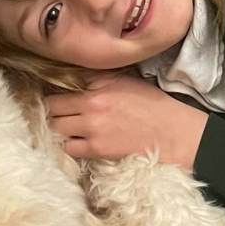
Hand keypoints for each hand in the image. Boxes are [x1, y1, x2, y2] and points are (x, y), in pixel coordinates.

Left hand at [47, 74, 206, 171]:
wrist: (172, 132)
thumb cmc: (152, 105)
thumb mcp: (125, 80)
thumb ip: (97, 78)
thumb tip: (73, 75)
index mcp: (97, 88)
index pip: (59, 90)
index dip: (56, 95)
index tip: (58, 98)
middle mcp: (91, 107)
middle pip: (52, 110)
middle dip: (54, 112)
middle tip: (61, 114)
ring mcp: (92, 130)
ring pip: (56, 130)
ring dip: (60, 129)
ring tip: (69, 128)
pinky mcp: (98, 150)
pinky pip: (69, 149)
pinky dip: (70, 146)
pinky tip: (79, 142)